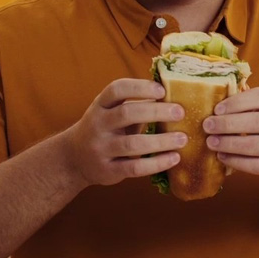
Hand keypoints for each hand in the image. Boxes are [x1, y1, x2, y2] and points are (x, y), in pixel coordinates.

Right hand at [63, 79, 186, 188]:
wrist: (75, 158)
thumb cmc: (105, 129)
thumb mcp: (111, 112)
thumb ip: (135, 105)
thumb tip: (173, 94)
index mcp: (100, 105)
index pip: (116, 89)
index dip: (139, 87)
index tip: (162, 90)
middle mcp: (98, 124)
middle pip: (126, 114)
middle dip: (156, 112)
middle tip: (180, 112)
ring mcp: (101, 148)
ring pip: (132, 144)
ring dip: (161, 141)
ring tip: (182, 139)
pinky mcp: (108, 170)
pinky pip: (135, 168)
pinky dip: (157, 163)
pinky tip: (173, 158)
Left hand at [202, 87, 258, 185]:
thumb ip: (251, 103)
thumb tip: (217, 97)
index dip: (237, 102)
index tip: (217, 109)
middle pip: (257, 122)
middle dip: (229, 124)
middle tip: (207, 126)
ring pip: (256, 145)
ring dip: (230, 144)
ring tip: (211, 143)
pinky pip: (258, 165)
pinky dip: (237, 161)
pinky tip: (223, 157)